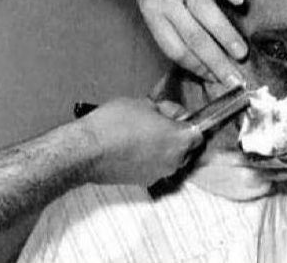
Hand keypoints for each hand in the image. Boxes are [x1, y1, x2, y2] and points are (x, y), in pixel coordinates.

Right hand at [77, 98, 202, 185]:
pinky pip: (154, 167)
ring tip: (142, 135)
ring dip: (162, 148)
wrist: (87, 150)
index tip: (175, 116)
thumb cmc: (114, 123)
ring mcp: (159, 174)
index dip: (186, 121)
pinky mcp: (143, 182)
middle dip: (176, 136)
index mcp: (179, 139)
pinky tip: (132, 148)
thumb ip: (164, 110)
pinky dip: (148, 159)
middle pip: (186, 148)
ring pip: (170, 159)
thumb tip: (170, 115)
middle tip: (157, 122)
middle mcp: (174, 161)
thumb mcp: (143, 103)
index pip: (198, 132)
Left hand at [122, 0, 247, 86]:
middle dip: (215, 61)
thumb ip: (171, 27)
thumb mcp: (151, 4)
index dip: (196, 67)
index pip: (174, 48)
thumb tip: (201, 61)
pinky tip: (240, 2)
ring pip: (204, 11)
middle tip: (234, 78)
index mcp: (152, 13)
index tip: (215, 79)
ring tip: (241, 52)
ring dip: (224, 34)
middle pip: (192, 36)